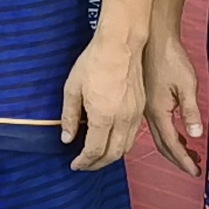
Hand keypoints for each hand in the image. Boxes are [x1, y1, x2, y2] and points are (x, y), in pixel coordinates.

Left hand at [60, 31, 150, 171]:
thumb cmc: (94, 62)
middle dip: (97, 164)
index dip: (84, 162)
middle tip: (84, 165)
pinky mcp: (141, 108)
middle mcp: (122, 120)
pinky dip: (122, 144)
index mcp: (103, 117)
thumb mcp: (72, 88)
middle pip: (112, 155)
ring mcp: (134, 115)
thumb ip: (70, 117)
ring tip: (97, 156)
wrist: (121, 44)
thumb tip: (67, 138)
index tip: (75, 165)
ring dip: (111, 156)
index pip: (94, 150)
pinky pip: (133, 135)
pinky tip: (111, 140)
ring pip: (126, 148)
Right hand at [145, 30, 204, 177]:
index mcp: (158, 111)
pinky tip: (177, 135)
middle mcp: (148, 113)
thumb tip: (195, 135)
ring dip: (174, 148)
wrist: (153, 39)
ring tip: (190, 155)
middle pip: (163, 145)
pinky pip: (156, 126)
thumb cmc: (170, 59)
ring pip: (158, 136)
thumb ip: (190, 111)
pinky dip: (168, 136)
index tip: (195, 172)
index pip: (171, 144)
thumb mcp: (187, 85)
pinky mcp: (146, 101)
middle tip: (194, 169)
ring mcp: (145, 107)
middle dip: (178, 159)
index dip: (184, 160)